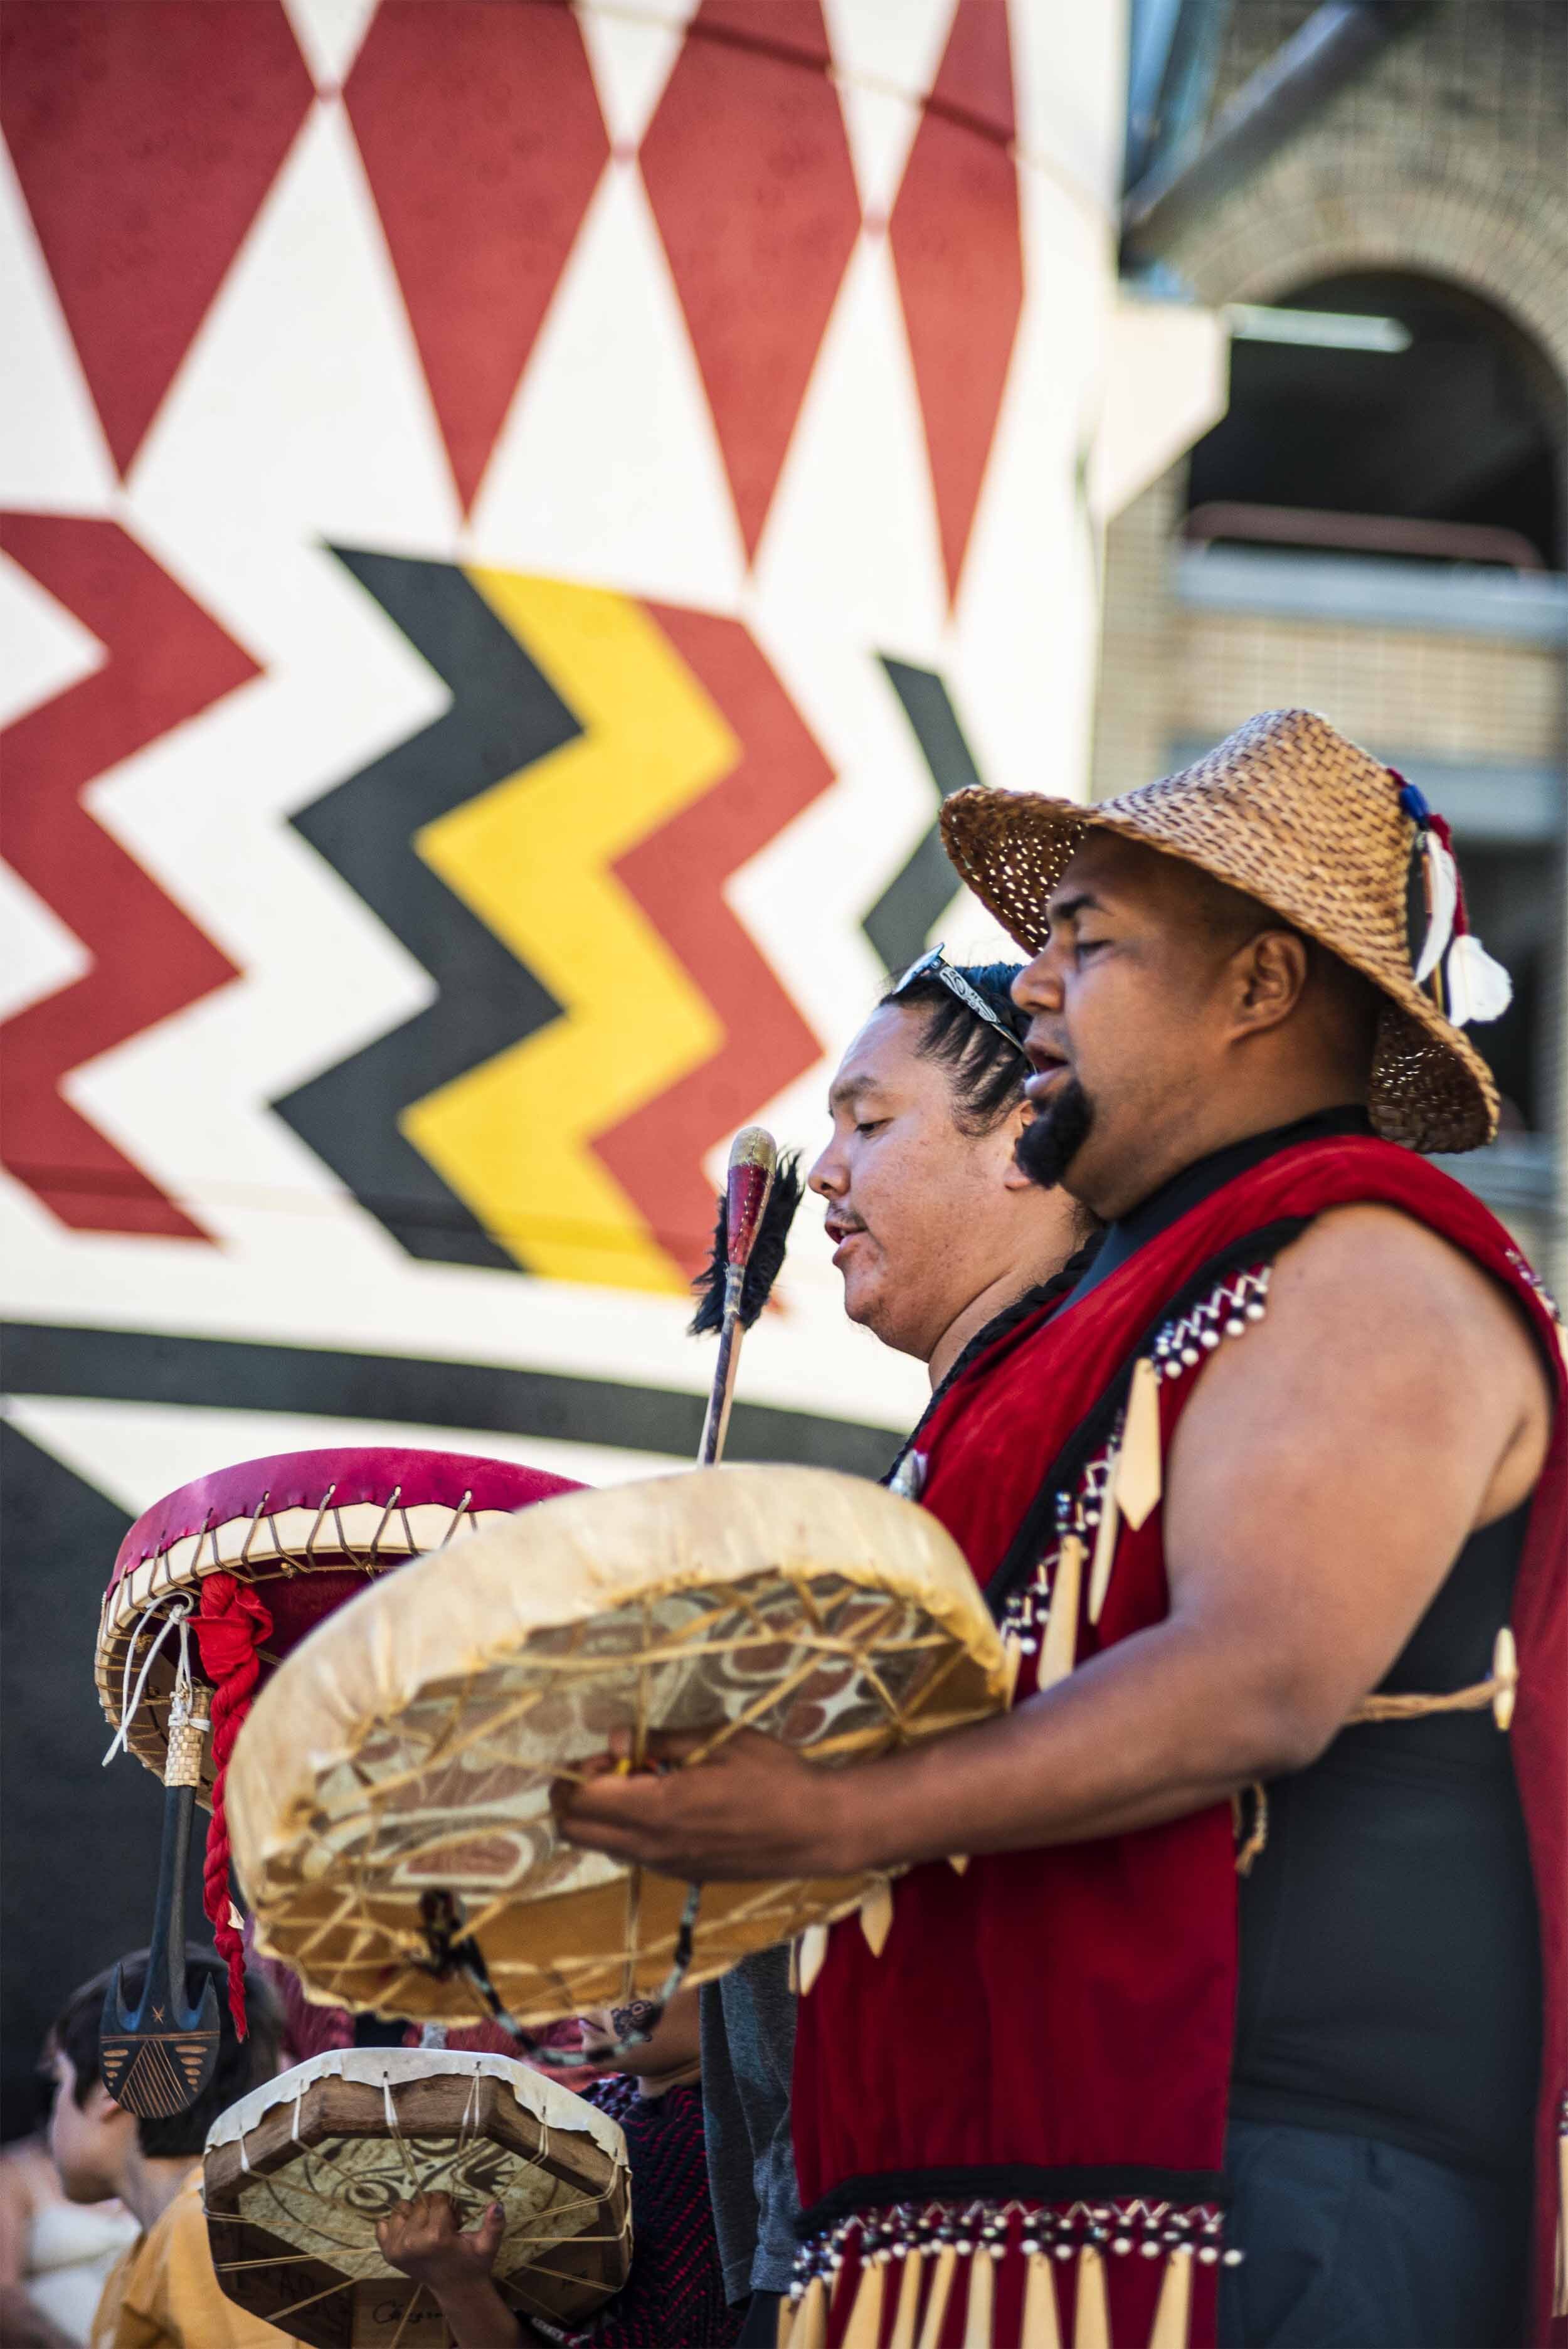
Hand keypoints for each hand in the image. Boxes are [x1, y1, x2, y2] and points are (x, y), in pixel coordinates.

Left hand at [375, 2191, 503, 2291]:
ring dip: (414, 2215)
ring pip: (402, 2208)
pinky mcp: (387, 2254)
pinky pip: (382, 2225)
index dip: (449, 2206)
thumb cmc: (473, 2264)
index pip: (438, 2198)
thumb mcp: (488, 2245)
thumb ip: (495, 2224)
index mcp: (436, 2237)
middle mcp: (412, 2241)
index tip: (455, 2222)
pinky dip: (394, 2226)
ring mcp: (396, 2248)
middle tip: (443, 2228)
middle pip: (420, 2201)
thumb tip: (496, 2204)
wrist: (456, 2290)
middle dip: (433, 2209)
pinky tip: (409, 2234)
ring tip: (427, 2230)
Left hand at [554, 1726, 851, 1880]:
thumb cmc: (773, 1776)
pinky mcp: (683, 1875)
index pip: (580, 1803)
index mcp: (658, 1810)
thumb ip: (661, 1742)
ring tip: (646, 1782)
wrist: (817, 1829)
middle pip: (576, 1833)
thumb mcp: (719, 1741)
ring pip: (602, 1847)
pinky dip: (629, 1829)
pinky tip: (669, 1804)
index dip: (579, 1772)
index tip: (611, 1751)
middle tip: (615, 1766)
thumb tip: (615, 1739)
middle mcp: (652, 1846)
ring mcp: (666, 1866)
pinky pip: (633, 1855)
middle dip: (576, 1797)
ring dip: (603, 1814)